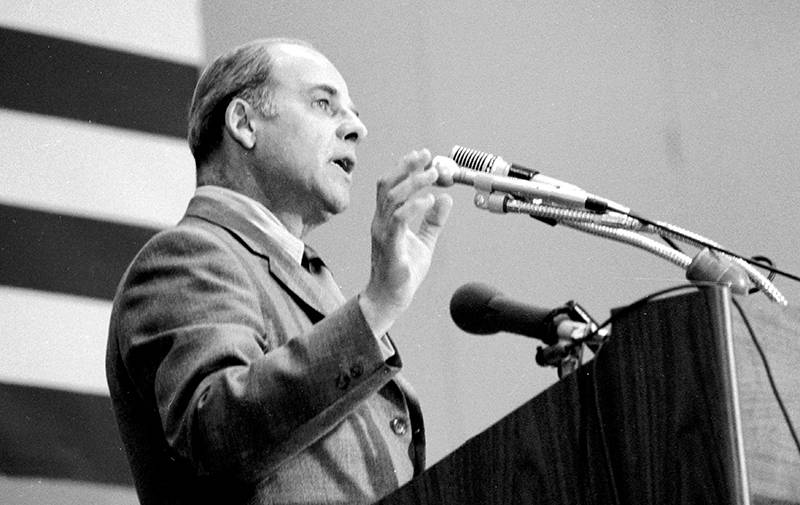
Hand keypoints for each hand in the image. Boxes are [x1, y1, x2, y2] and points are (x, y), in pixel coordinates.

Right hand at [360, 149, 452, 331]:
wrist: (389, 299)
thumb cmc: (402, 273)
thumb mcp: (424, 242)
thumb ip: (433, 221)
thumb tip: (446, 200)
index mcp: (386, 219)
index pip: (390, 185)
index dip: (404, 167)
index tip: (423, 155)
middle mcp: (380, 222)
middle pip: (387, 185)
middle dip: (407, 167)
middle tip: (428, 158)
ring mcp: (383, 233)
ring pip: (392, 197)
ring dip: (414, 182)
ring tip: (432, 175)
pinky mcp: (390, 247)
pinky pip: (399, 220)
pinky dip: (414, 206)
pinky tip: (429, 200)